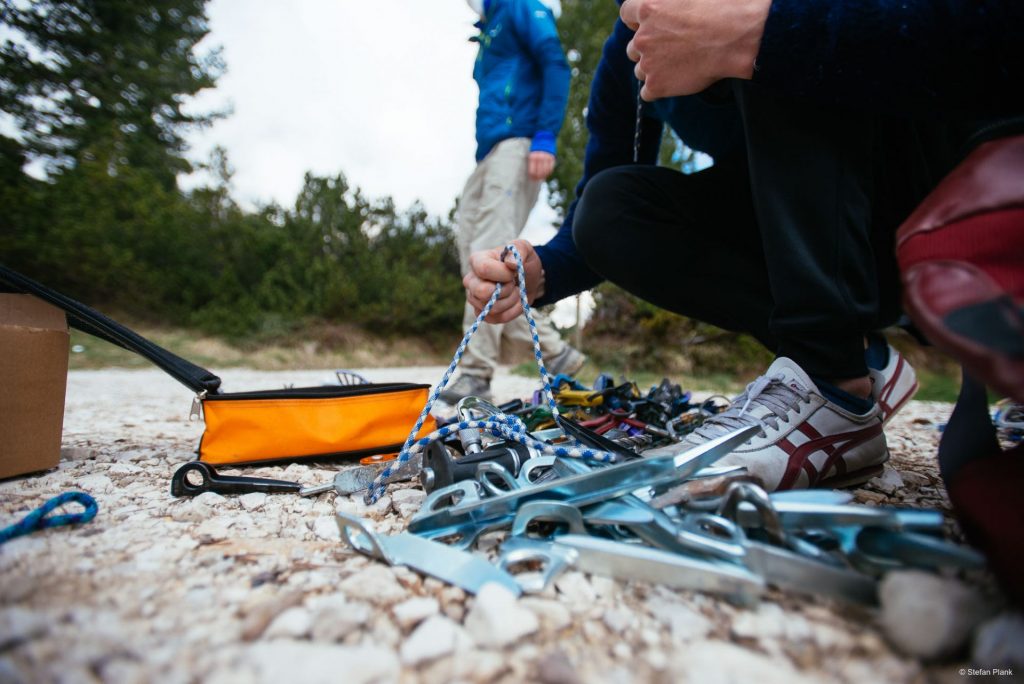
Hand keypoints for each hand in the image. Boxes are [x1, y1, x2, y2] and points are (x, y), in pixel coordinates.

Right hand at [463, 239, 545, 322]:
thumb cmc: (522, 262)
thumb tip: (510, 264)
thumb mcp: (525, 249)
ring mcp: (474, 298)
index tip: (513, 272)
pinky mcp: (481, 313)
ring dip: (511, 301)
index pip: (484, 269)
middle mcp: (471, 280)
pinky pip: (495, 319)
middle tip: (513, 284)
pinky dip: (511, 312)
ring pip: (491, 308)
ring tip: (515, 291)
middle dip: (505, 290)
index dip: (503, 274)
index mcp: (477, 260)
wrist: (528, 280)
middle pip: (483, 292)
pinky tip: (514, 302)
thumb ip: (518, 250)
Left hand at [527, 151, 555, 180]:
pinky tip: (546, 174)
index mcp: (533, 157)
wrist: (544, 139)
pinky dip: (548, 173)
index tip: (532, 178)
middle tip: (537, 179)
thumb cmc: (536, 148)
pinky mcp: (552, 158)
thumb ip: (532, 163)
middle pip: (539, 172)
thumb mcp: (531, 154)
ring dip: (543, 176)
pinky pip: (550, 168)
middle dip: (538, 177)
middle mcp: (540, 158)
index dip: (533, 176)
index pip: (532, 171)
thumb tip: (532, 174)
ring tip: (541, 177)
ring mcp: (546, 158)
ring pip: (545, 171)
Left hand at [620, 0, 770, 99]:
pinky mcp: (656, 85)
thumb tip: (672, 10)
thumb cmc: (721, 9)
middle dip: (648, 49)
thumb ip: (670, 1)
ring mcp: (647, 63)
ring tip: (678, 66)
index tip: (650, 25)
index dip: (637, 21)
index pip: (627, 14)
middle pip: (633, 47)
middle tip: (671, 50)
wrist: (734, 38)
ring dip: (654, 69)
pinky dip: (659, 89)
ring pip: (640, 70)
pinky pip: (647, 92)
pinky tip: (676, 82)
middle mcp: (642, 36)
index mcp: (647, 7)